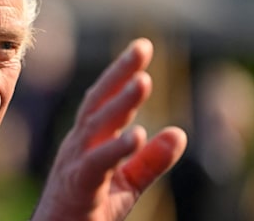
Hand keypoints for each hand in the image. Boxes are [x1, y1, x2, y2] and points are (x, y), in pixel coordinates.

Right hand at [32, 38, 186, 220]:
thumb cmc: (88, 210)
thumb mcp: (127, 184)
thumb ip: (151, 160)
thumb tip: (179, 132)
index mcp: (88, 141)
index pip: (104, 100)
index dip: (122, 73)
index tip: (142, 48)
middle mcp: (78, 145)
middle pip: (97, 102)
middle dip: (119, 74)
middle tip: (141, 48)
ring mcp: (74, 163)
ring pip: (96, 127)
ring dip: (120, 104)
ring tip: (143, 81)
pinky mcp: (78, 187)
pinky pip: (96, 164)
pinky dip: (116, 148)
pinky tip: (136, 135)